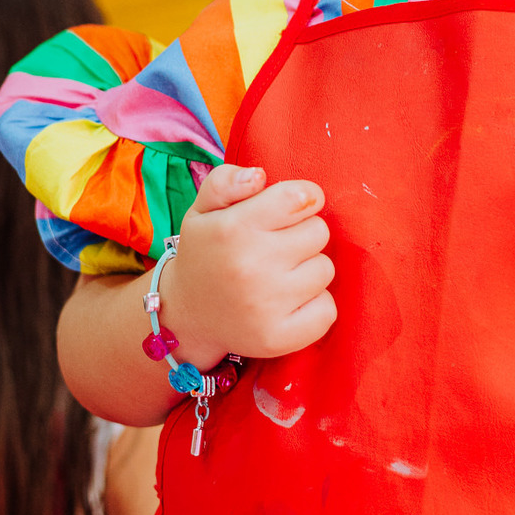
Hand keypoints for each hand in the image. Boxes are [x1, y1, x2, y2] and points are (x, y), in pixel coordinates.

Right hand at [162, 163, 335, 363]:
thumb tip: (260, 175)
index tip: (293, 208)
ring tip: (280, 275)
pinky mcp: (278, 338)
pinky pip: (327, 309)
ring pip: (325, 269)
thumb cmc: (205, 253)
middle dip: (303, 234)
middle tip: (277, 247)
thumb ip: (227, 181)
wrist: (186, 316)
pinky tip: (289, 302)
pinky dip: (314, 305)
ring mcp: (266, 306)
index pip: (300, 197)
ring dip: (308, 269)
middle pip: (319, 231)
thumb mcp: (203, 209)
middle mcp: (251, 266)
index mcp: (233, 228)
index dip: (304, 198)